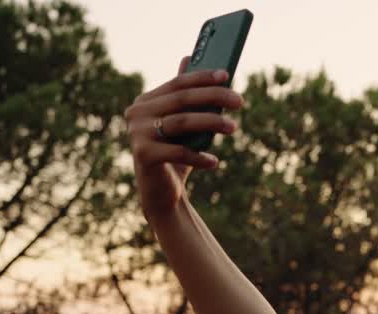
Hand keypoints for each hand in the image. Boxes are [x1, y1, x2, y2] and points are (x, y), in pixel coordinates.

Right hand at [124, 56, 243, 218]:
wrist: (161, 193)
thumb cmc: (175, 154)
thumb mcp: (182, 124)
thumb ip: (184, 95)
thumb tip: (188, 57)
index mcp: (146, 101)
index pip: (178, 83)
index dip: (203, 77)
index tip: (228, 75)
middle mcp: (137, 113)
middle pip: (181, 99)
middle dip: (214, 97)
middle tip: (240, 101)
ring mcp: (137, 133)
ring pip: (182, 122)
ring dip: (211, 123)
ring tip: (234, 127)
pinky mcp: (143, 155)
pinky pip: (178, 151)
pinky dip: (199, 157)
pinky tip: (214, 162)